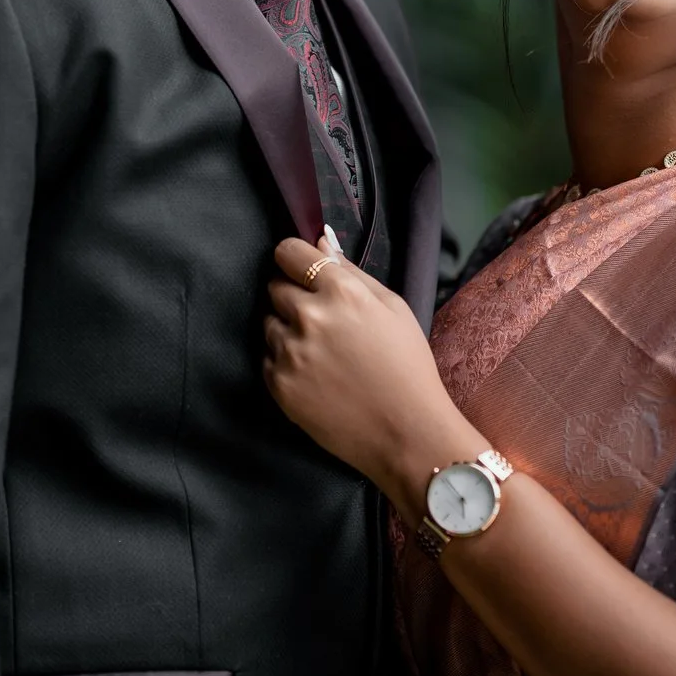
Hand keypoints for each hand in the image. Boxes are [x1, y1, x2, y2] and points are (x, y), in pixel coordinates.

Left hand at [263, 232, 482, 510]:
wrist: (406, 432)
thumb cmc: (407, 367)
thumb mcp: (393, 308)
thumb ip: (352, 272)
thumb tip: (320, 243)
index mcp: (340, 291)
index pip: (288, 252)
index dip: (294, 260)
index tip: (300, 270)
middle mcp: (309, 316)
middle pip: (275, 287)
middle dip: (293, 296)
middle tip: (321, 320)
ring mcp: (290, 352)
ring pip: (269, 323)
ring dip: (287, 331)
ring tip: (321, 353)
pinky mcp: (279, 385)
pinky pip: (268, 358)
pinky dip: (284, 362)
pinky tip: (315, 376)